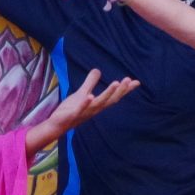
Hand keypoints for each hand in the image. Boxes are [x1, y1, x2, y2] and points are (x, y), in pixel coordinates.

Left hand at [25, 68, 139, 152]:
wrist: (57, 124)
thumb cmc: (71, 110)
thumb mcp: (81, 93)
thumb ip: (90, 82)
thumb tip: (98, 70)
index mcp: (97, 104)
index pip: (114, 96)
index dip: (125, 90)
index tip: (137, 82)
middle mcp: (94, 109)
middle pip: (110, 100)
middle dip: (120, 91)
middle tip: (129, 80)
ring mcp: (84, 112)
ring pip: (99, 103)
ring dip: (108, 94)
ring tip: (116, 83)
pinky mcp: (73, 114)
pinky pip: (81, 109)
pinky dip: (86, 103)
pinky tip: (90, 96)